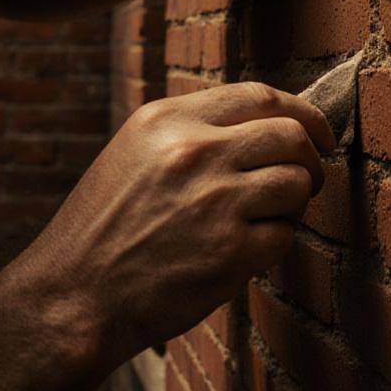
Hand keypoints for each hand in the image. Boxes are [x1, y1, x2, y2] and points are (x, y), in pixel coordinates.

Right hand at [23, 82, 334, 366]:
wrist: (75, 294)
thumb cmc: (108, 222)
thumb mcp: (138, 148)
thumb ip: (195, 127)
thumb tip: (264, 120)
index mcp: (170, 119)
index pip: (261, 96)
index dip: (303, 112)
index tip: (316, 131)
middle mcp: (194, 152)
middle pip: (291, 136)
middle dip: (312, 156)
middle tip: (308, 174)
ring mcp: (214, 202)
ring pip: (298, 183)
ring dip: (297, 199)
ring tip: (273, 212)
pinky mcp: (228, 253)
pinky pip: (285, 234)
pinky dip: (277, 239)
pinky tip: (250, 245)